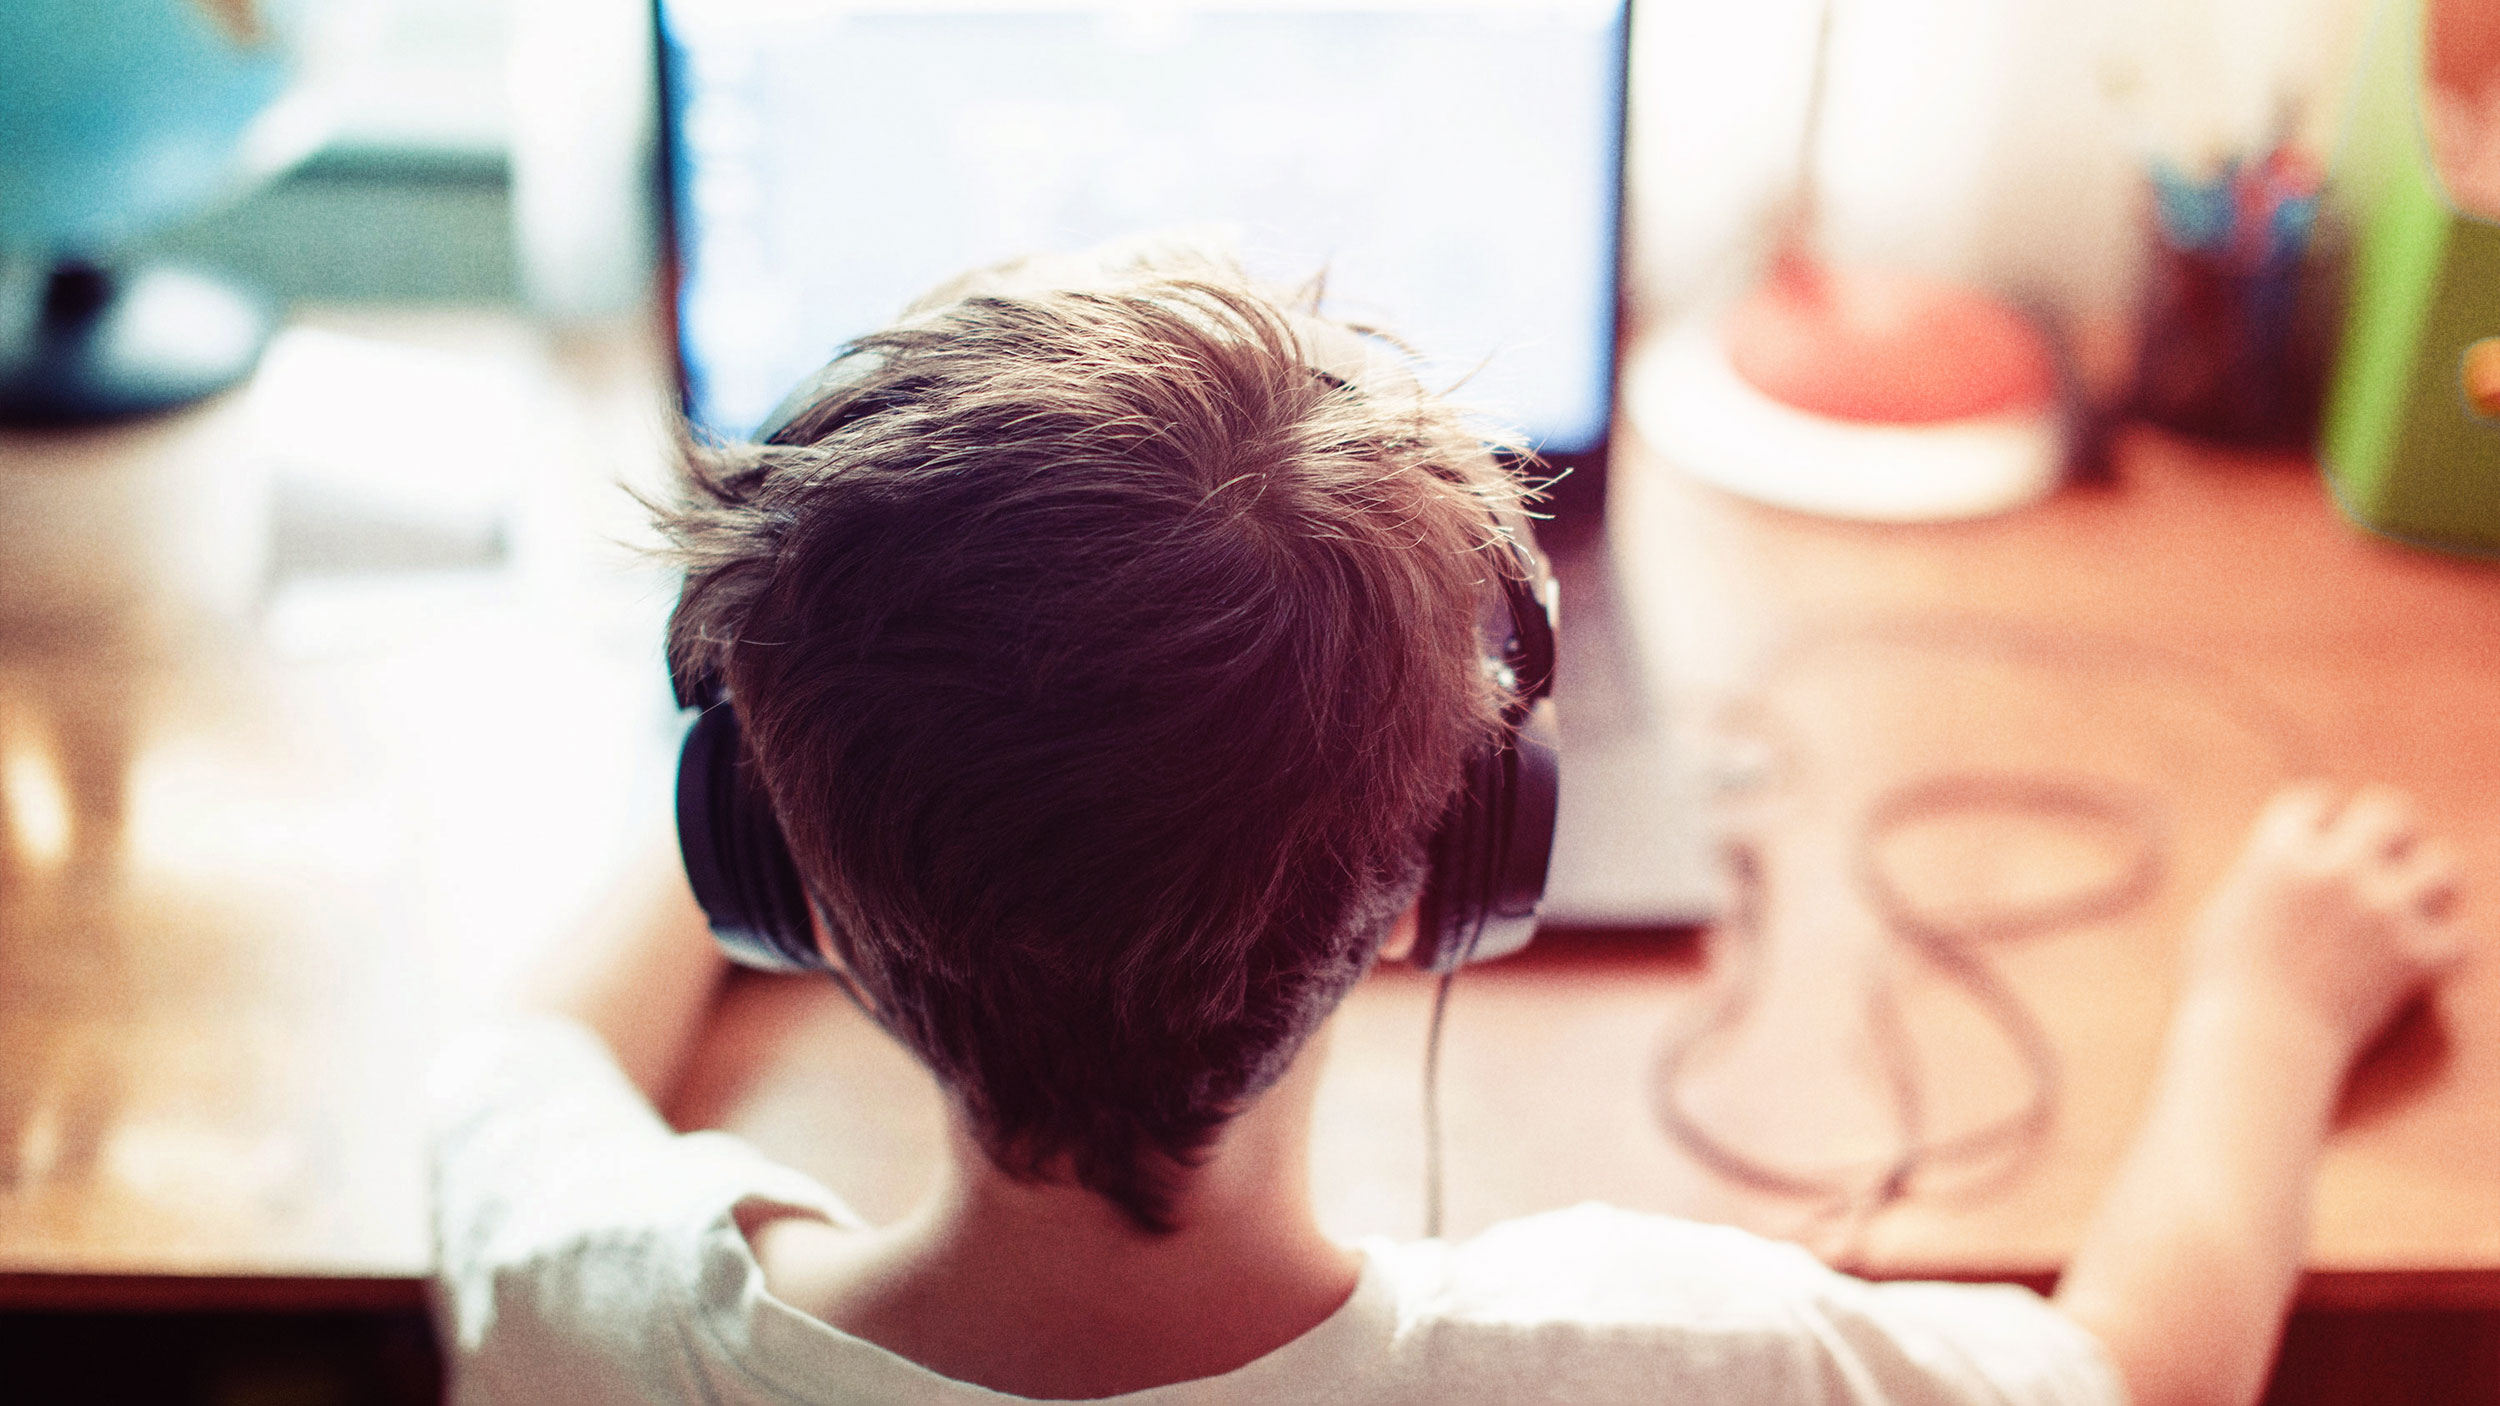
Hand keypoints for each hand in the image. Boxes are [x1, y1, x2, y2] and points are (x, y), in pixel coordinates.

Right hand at [2187, 783, 2467, 1060]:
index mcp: (2280, 852)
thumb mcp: (2223, 910)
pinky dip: (2445, 950)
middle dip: (2388, 836)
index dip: (2320, 819)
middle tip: (2380, 863)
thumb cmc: (2223, 986)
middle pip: (2391, 812)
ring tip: (2411, 907)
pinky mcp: (2415, 957)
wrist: (2256, 1046)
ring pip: (2442, 866)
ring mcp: (2382, 911)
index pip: (2316, 799)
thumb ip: (2262, 873)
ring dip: (2428, 885)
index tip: (2321, 842)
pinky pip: (2461, 938)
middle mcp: (2336, 869)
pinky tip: (2422, 960)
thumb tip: (2287, 857)